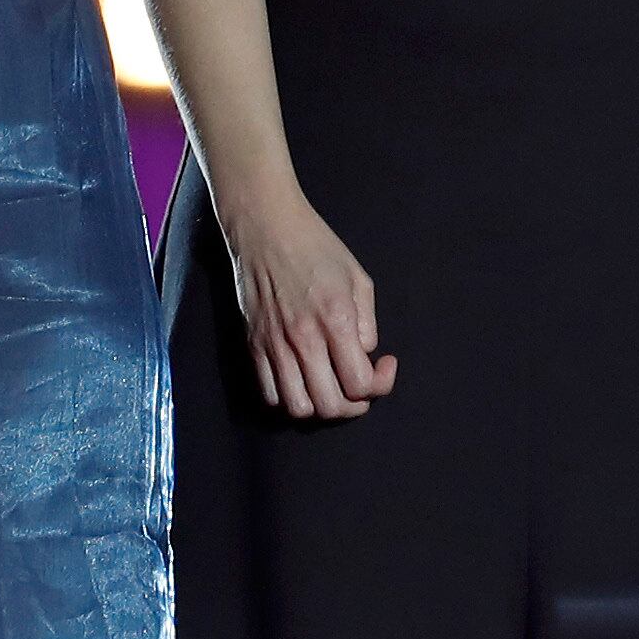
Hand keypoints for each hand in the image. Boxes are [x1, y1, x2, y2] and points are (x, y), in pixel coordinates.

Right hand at [220, 189, 397, 420]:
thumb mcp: (358, 277)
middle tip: (361, 387)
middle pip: (330, 406)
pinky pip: (270, 394)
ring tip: (333, 389)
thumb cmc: (317, 247)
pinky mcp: (254, 347)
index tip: (384, 365)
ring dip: (321, 408)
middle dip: (353, 406)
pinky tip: (305, 381)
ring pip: (298, 408)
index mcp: (336, 319)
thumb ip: (367, 322)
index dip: (380, 385)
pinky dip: (291, 400)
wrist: (267, 229)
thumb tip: (364, 355)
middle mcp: (304, 339)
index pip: (359, 383)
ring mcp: (274, 346)